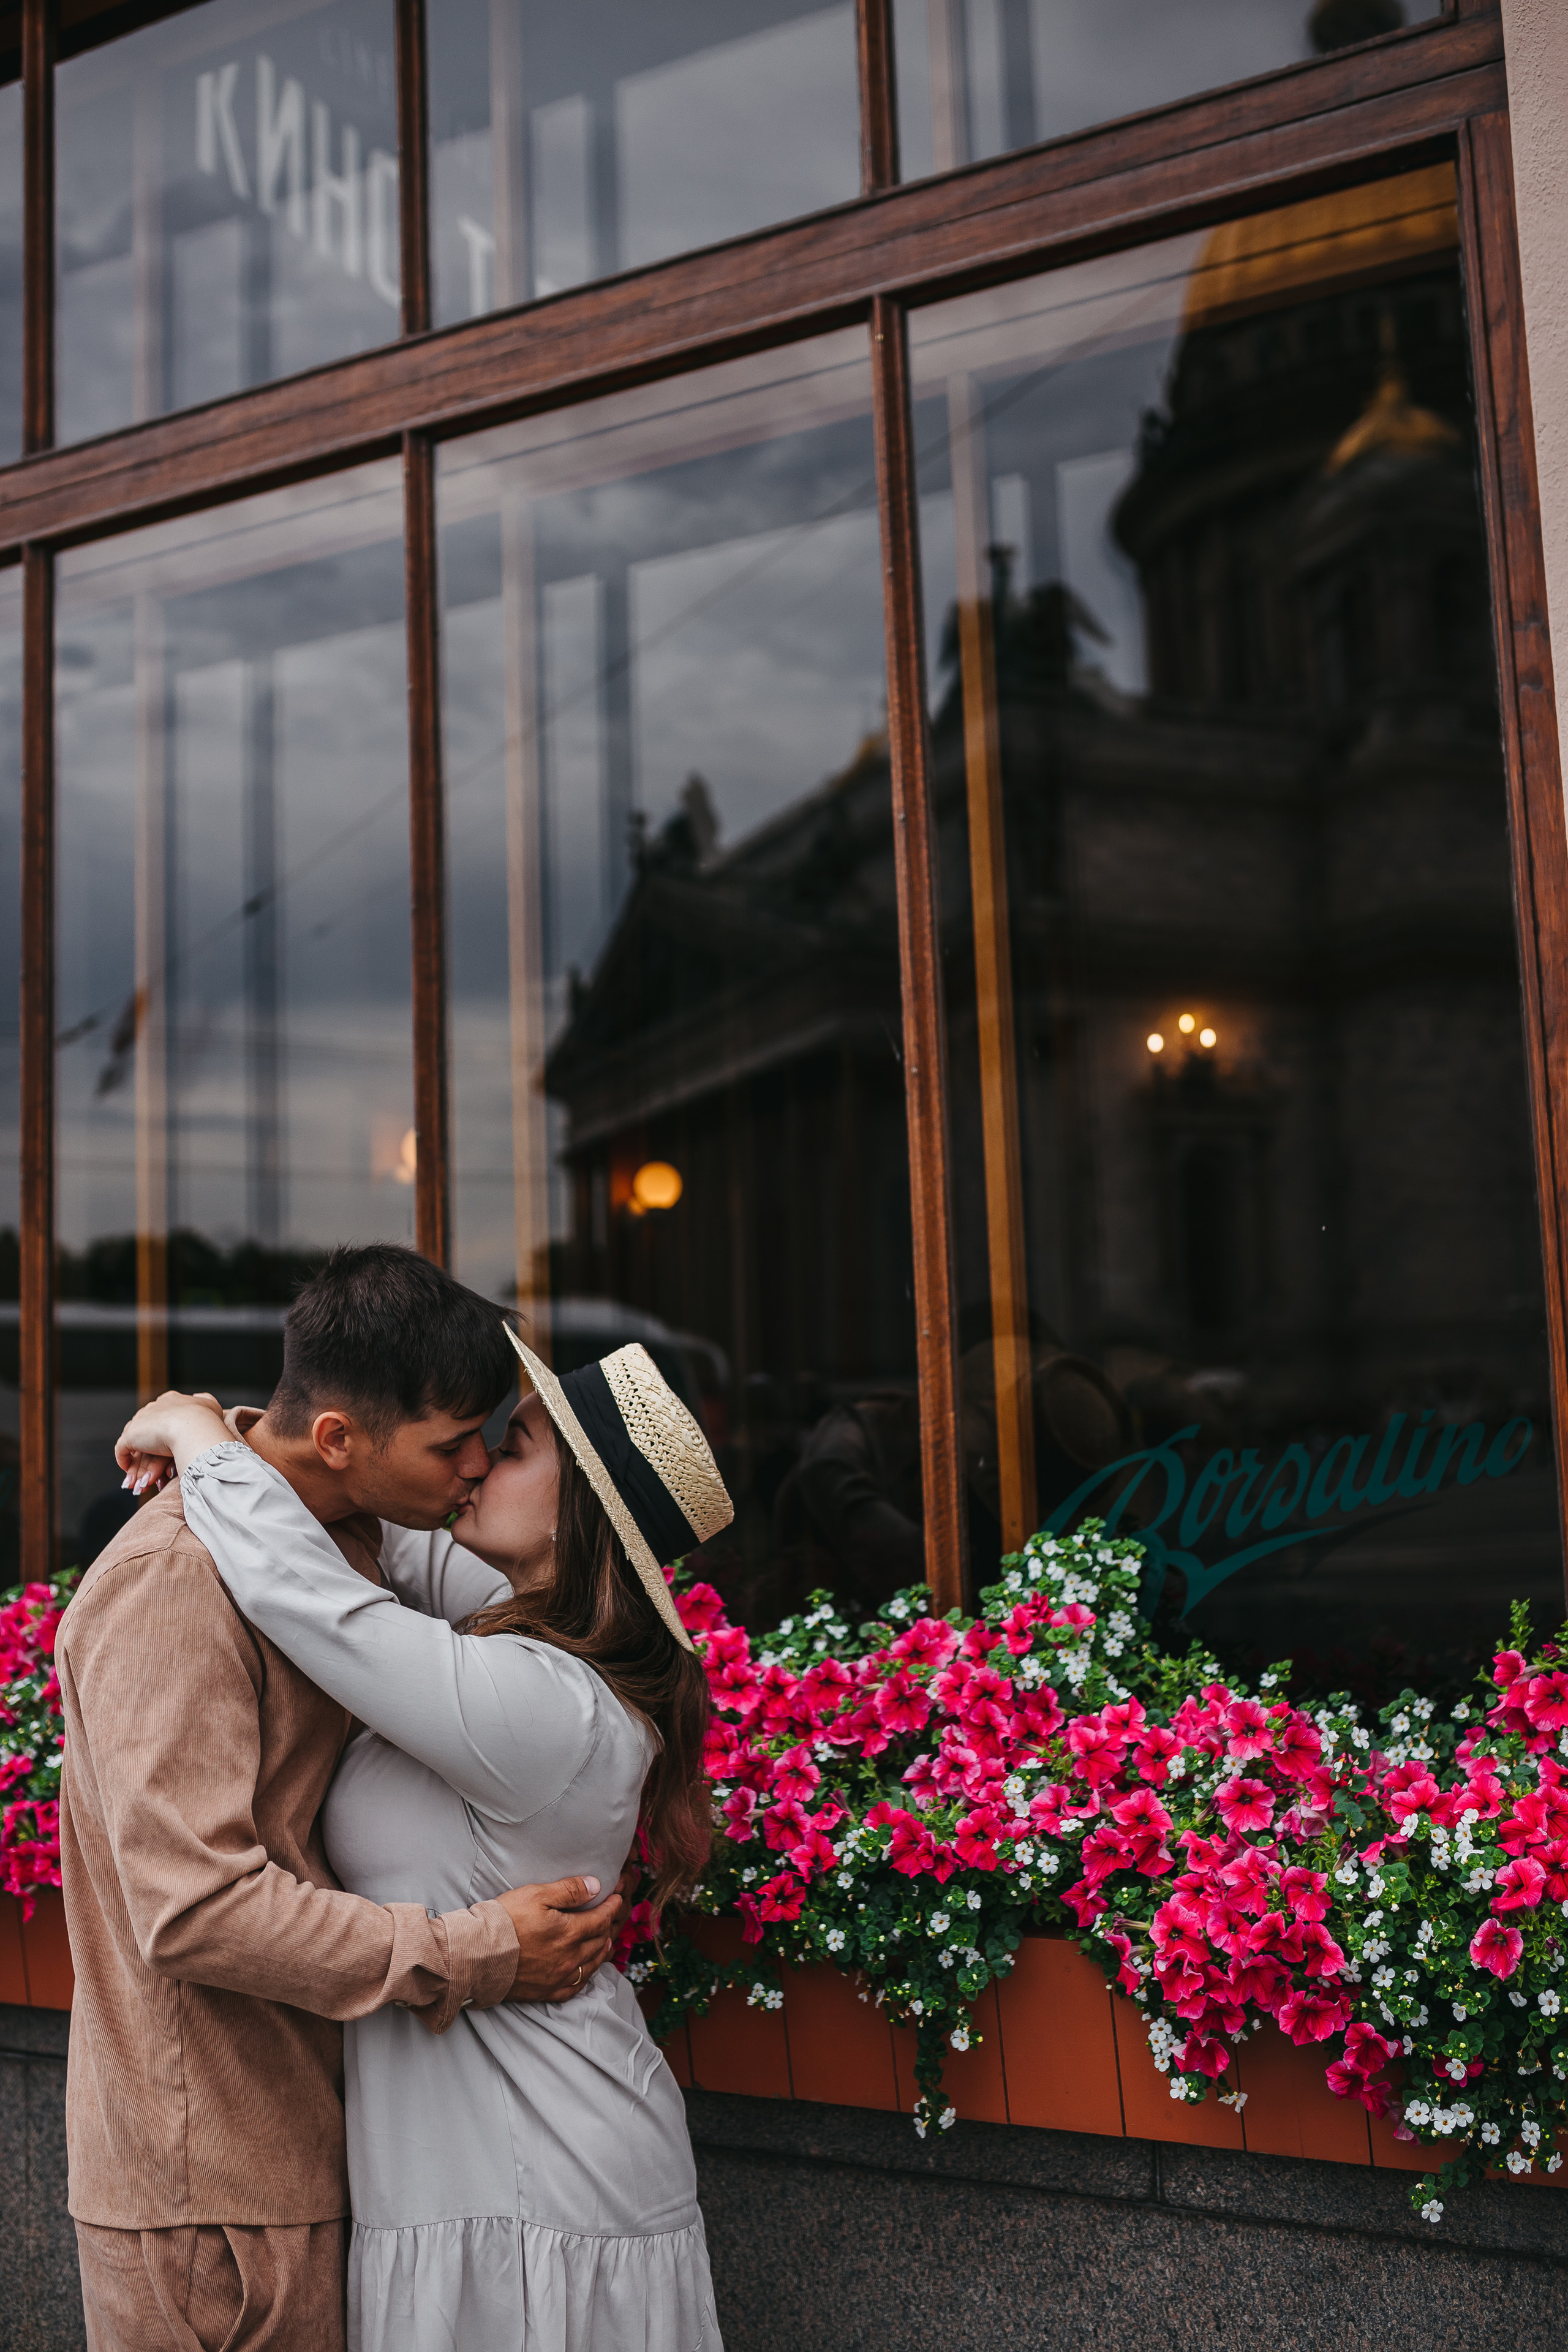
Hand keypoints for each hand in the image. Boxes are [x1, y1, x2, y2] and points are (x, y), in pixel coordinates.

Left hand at [115, 1391, 229, 1493]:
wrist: (194, 1428)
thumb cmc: (206, 1420)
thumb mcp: (211, 1405)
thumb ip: (204, 1400)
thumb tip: (198, 1397)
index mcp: (170, 1400)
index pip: (162, 1415)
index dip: (163, 1430)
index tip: (168, 1445)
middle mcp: (153, 1407)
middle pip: (147, 1428)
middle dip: (149, 1447)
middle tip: (153, 1465)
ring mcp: (141, 1421)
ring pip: (135, 1440)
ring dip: (137, 1459)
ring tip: (141, 1475)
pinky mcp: (131, 1436)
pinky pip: (122, 1450)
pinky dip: (125, 1460)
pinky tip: (129, 1470)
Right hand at [499, 1873, 623, 2002]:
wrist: (478, 1956)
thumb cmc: (505, 1921)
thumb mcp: (536, 1894)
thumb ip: (569, 1890)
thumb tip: (596, 1886)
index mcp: (569, 1932)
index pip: (600, 1919)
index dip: (611, 1907)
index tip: (616, 1898)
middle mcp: (569, 1957)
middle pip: (598, 1942)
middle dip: (607, 1927)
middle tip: (611, 1918)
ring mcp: (558, 1977)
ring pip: (590, 1966)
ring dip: (601, 1952)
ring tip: (605, 1943)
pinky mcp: (546, 1992)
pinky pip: (574, 1987)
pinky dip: (585, 1978)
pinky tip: (585, 1973)